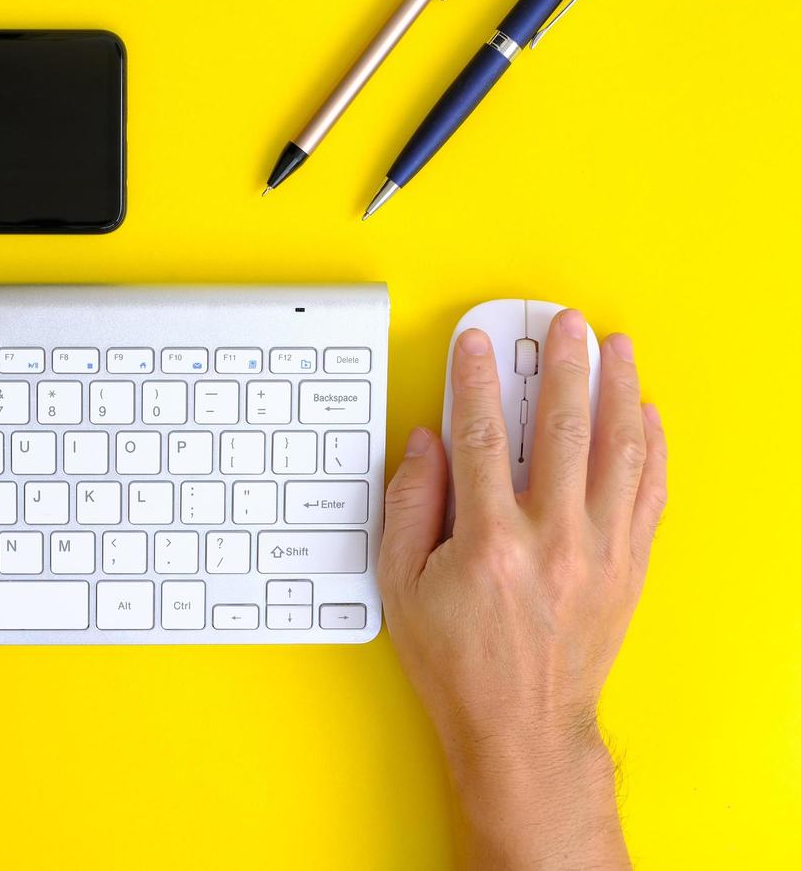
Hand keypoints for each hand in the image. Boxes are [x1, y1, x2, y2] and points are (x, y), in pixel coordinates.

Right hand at [379, 310, 666, 868]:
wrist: (521, 728)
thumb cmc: (458, 663)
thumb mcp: (400, 587)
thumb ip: (407, 507)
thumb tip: (425, 446)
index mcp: (488, 541)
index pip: (478, 435)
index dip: (473, 380)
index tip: (475, 344)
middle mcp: (552, 538)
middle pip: (560, 426)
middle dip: (561, 363)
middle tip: (564, 324)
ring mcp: (599, 551)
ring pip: (618, 449)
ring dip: (618, 389)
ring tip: (616, 349)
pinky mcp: (629, 566)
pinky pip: (649, 492)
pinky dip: (652, 447)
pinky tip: (647, 416)